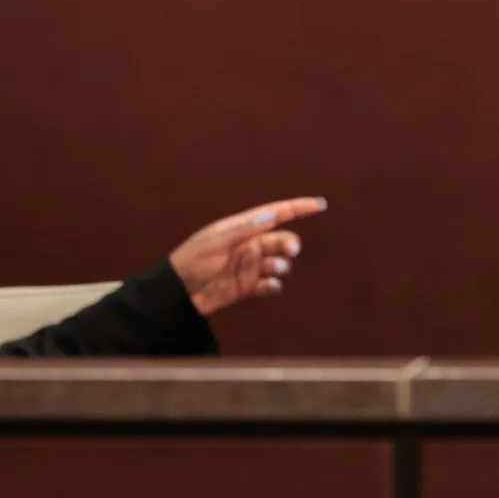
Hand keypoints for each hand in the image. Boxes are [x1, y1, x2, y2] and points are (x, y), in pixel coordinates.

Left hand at [168, 196, 326, 315]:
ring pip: (278, 263)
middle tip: (291, 251)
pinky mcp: (248, 286)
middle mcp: (250, 245)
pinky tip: (270, 286)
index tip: (320, 204)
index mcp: (242, 228)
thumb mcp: (216, 241)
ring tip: (275, 270)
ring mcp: (250, 266)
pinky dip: (274, 284)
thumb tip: (271, 214)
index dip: (298, 208)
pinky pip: (269, 284)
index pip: (276, 214)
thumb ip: (244, 229)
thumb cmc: (192, 259)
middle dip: (290, 244)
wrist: (178, 293)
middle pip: (281, 241)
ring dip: (282, 265)